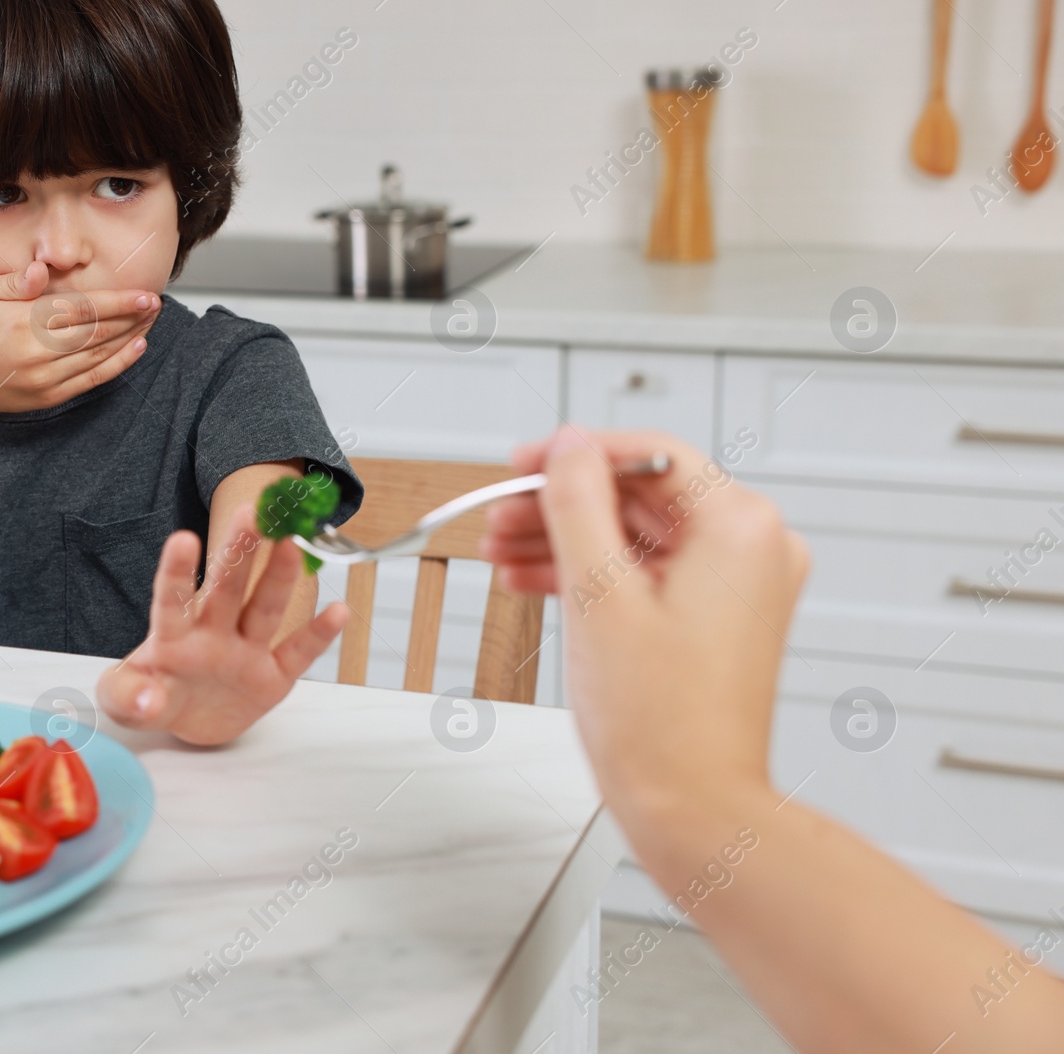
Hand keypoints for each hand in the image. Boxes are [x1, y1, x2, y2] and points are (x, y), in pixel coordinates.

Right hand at [0, 260, 161, 415]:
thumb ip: (16, 282)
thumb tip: (40, 270)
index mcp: (24, 322)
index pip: (82, 310)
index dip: (118, 303)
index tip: (144, 295)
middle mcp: (38, 351)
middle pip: (98, 332)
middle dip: (132, 318)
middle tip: (156, 304)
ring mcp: (46, 377)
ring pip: (100, 355)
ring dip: (131, 337)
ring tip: (151, 320)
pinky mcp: (52, 395)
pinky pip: (93, 379)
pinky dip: (119, 364)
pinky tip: (137, 347)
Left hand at [97, 505, 348, 745]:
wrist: (188, 720)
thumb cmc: (152, 697)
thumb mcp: (123, 701)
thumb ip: (126, 697)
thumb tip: (151, 701)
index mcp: (173, 634)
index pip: (172, 599)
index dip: (177, 571)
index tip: (183, 539)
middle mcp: (213, 632)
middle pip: (226, 589)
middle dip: (238, 553)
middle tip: (250, 513)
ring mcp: (246, 651)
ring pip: (264, 609)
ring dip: (279, 579)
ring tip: (293, 545)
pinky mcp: (273, 677)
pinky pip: (298, 654)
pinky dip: (319, 635)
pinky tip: (339, 611)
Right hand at [479, 425, 808, 820]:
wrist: (694, 810)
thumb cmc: (663, 725)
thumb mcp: (597, 595)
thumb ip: (576, 504)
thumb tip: (567, 445)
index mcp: (742, 529)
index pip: (650, 457)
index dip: (575, 455)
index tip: (523, 465)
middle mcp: (753, 550)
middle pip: (640, 496)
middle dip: (562, 506)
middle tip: (501, 515)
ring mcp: (738, 587)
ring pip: (638, 535)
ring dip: (568, 540)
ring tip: (504, 551)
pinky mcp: (717, 619)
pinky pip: (648, 572)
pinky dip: (593, 574)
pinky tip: (536, 579)